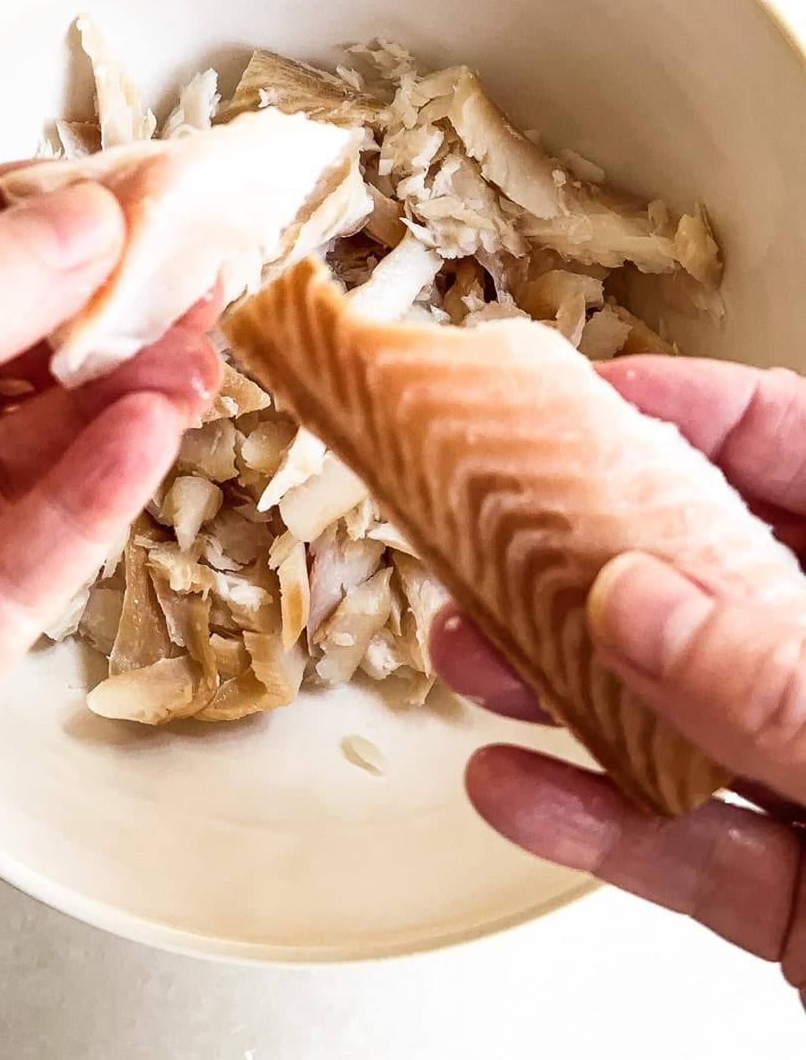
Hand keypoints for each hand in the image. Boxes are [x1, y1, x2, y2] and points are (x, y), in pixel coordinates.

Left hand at [0, 169, 217, 1057]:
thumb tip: (58, 228)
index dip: (18, 214)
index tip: (121, 191)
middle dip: (87, 300)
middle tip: (185, 262)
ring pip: (32, 435)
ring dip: (117, 385)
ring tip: (193, 341)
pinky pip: (46, 537)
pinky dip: (105, 482)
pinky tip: (154, 430)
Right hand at [432, 356, 805, 1006]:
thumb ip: (785, 682)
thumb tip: (640, 601)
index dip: (696, 414)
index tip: (584, 400)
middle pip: (717, 582)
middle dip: (591, 554)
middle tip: (496, 530)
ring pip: (685, 717)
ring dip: (567, 686)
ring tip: (474, 649)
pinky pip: (690, 849)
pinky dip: (601, 826)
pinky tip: (520, 790)